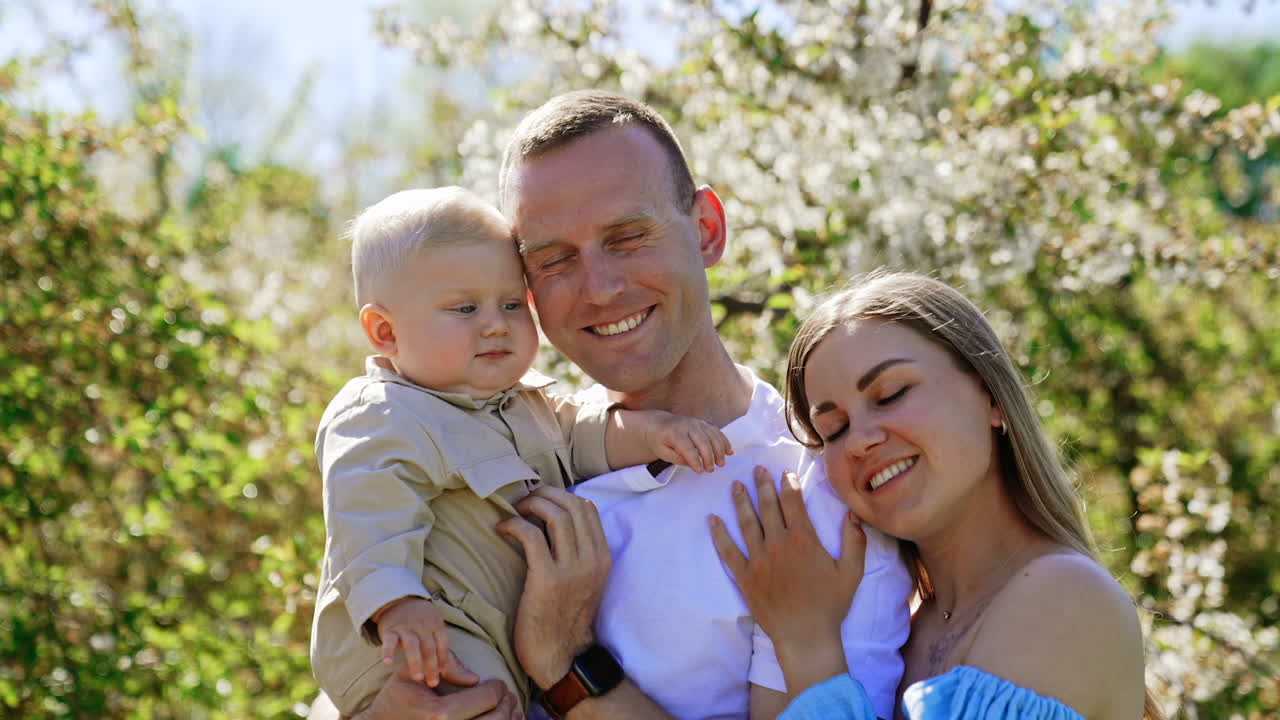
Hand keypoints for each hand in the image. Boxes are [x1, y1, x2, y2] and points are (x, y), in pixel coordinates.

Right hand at [354, 662, 517, 719]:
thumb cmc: (395, 699)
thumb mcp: (411, 675)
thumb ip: (444, 668)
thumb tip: (475, 677)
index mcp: (439, 713)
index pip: (486, 698)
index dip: (498, 688)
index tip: (498, 684)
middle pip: (495, 718)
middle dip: (507, 704)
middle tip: (507, 696)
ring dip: (508, 718)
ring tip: (510, 709)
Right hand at [374, 596, 449, 686]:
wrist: (398, 600)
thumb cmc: (422, 622)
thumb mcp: (436, 630)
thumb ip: (447, 654)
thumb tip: (474, 680)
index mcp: (436, 625)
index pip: (443, 643)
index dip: (444, 658)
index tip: (443, 674)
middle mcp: (422, 626)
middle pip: (429, 647)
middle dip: (431, 666)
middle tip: (432, 683)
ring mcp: (406, 627)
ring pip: (412, 644)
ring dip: (415, 661)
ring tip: (418, 678)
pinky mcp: (390, 629)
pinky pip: (389, 641)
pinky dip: (388, 651)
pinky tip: (388, 663)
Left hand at [496, 486, 610, 688]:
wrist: (561, 657)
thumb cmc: (565, 617)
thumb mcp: (585, 581)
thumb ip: (579, 553)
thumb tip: (554, 520)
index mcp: (602, 557)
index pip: (588, 507)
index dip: (561, 495)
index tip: (541, 500)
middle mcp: (592, 559)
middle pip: (572, 504)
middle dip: (545, 494)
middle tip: (525, 500)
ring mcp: (572, 569)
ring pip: (556, 514)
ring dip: (531, 504)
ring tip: (515, 511)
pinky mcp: (548, 579)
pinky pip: (531, 535)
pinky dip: (514, 524)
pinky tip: (503, 529)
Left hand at [646, 412, 732, 472]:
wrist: (659, 423)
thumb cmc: (659, 440)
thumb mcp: (661, 451)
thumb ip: (676, 458)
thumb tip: (691, 463)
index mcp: (675, 432)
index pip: (687, 448)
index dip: (695, 460)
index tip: (700, 471)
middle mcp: (687, 425)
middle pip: (703, 440)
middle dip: (709, 456)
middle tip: (711, 469)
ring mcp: (697, 422)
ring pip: (712, 435)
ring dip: (719, 450)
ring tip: (721, 463)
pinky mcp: (703, 423)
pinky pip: (716, 431)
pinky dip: (724, 441)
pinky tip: (729, 451)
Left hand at [709, 466, 865, 655]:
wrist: (805, 636)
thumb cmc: (830, 605)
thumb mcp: (851, 572)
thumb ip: (854, 541)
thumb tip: (853, 513)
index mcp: (804, 540)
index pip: (794, 503)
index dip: (789, 485)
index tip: (785, 474)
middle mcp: (778, 544)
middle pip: (768, 507)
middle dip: (763, 485)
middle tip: (757, 469)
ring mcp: (758, 560)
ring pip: (747, 523)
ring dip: (741, 502)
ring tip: (736, 485)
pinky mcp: (744, 576)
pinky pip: (728, 551)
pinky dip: (719, 534)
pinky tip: (712, 519)